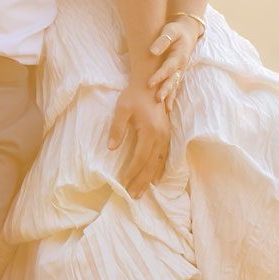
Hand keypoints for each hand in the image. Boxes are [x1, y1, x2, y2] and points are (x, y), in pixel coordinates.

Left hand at [107, 81, 168, 196]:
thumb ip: (117, 128)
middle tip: (133, 195)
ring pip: (159, 162)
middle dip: (141, 181)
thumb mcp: (122, 109)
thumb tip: (111, 148)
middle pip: (151, 164)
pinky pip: (165, 156)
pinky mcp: (167, 134)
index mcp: (150, 131)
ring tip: (142, 192)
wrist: (150, 83)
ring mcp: (166, 136)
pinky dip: (160, 169)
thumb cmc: (133, 96)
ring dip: (149, 178)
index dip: (132, 172)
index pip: (140, 158)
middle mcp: (161, 136)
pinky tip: (156, 179)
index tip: (123, 182)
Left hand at [147, 14, 203, 107]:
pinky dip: (172, 95)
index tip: (149, 83)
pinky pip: (175, 85)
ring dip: (170, 96)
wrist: (187, 31)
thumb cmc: (176, 30)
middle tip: (157, 99)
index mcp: (179, 56)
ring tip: (165, 108)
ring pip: (175, 85)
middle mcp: (181, 65)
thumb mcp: (170, 30)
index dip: (159, 76)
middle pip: (173, 80)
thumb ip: (162, 40)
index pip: (168, 68)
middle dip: (165, 90)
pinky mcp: (177, 72)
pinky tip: (167, 106)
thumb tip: (153, 52)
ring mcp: (180, 70)